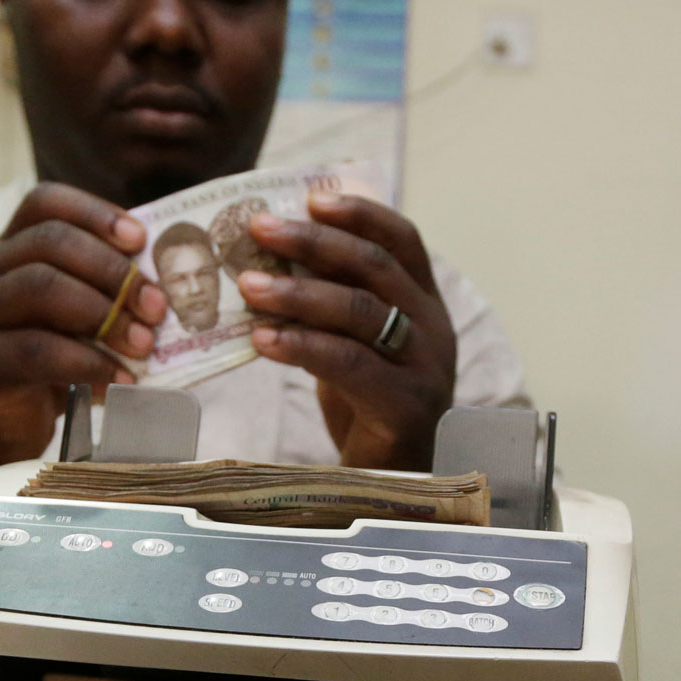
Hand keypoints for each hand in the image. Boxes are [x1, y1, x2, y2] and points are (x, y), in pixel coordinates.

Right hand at [0, 182, 164, 516]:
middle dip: (112, 270)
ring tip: (145, 344)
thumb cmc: (42, 367)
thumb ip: (101, 296)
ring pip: (39, 288)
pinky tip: (121, 380)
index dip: (94, 212)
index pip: (44, 203)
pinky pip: (36, 352)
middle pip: (48, 242)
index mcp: (11, 252)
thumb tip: (169, 289)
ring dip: (104, 313)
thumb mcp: (69, 321)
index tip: (140, 239)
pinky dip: (88, 364)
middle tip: (156, 306)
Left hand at [238, 191, 455, 469]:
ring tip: (246, 286)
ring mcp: (424, 367)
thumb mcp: (355, 343)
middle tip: (258, 229)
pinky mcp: (404, 405)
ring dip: (296, 293)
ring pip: (359, 311)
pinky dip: (301, 346)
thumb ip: (331, 304)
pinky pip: (348, 363)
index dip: (360, 213)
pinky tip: (263, 341)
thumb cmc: (370, 407)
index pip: (402, 240)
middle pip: (374, 266)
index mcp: (426, 303)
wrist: (400, 483)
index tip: (311, 197)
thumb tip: (268, 259)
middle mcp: (433, 328)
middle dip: (313, 242)